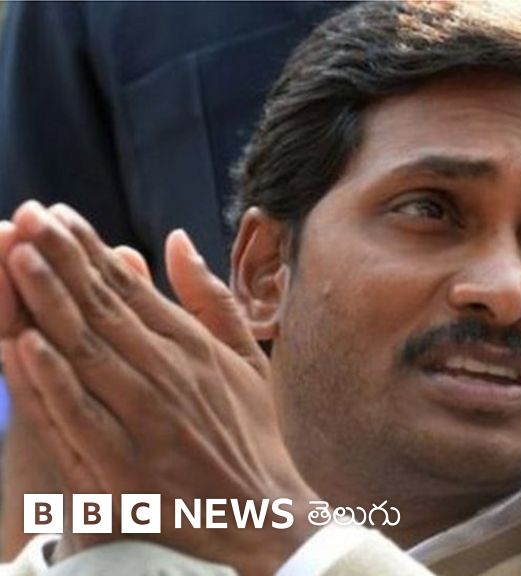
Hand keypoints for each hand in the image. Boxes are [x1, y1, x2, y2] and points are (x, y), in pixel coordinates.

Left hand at [1, 201, 317, 574]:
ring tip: (19, 257)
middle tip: (27, 216)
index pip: (131, 290)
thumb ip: (211, 300)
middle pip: (105, 310)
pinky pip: (82, 419)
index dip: (90, 251)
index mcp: (196, 350)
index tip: (56, 215)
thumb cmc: (254, 441)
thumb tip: (179, 241)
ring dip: (51, 305)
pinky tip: (25, 347)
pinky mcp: (126, 471)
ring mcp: (148, 423)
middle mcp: (171, 378)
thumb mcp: (248, 362)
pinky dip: (54, 383)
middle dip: (62, 260)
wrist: (266, 523)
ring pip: (88, 353)